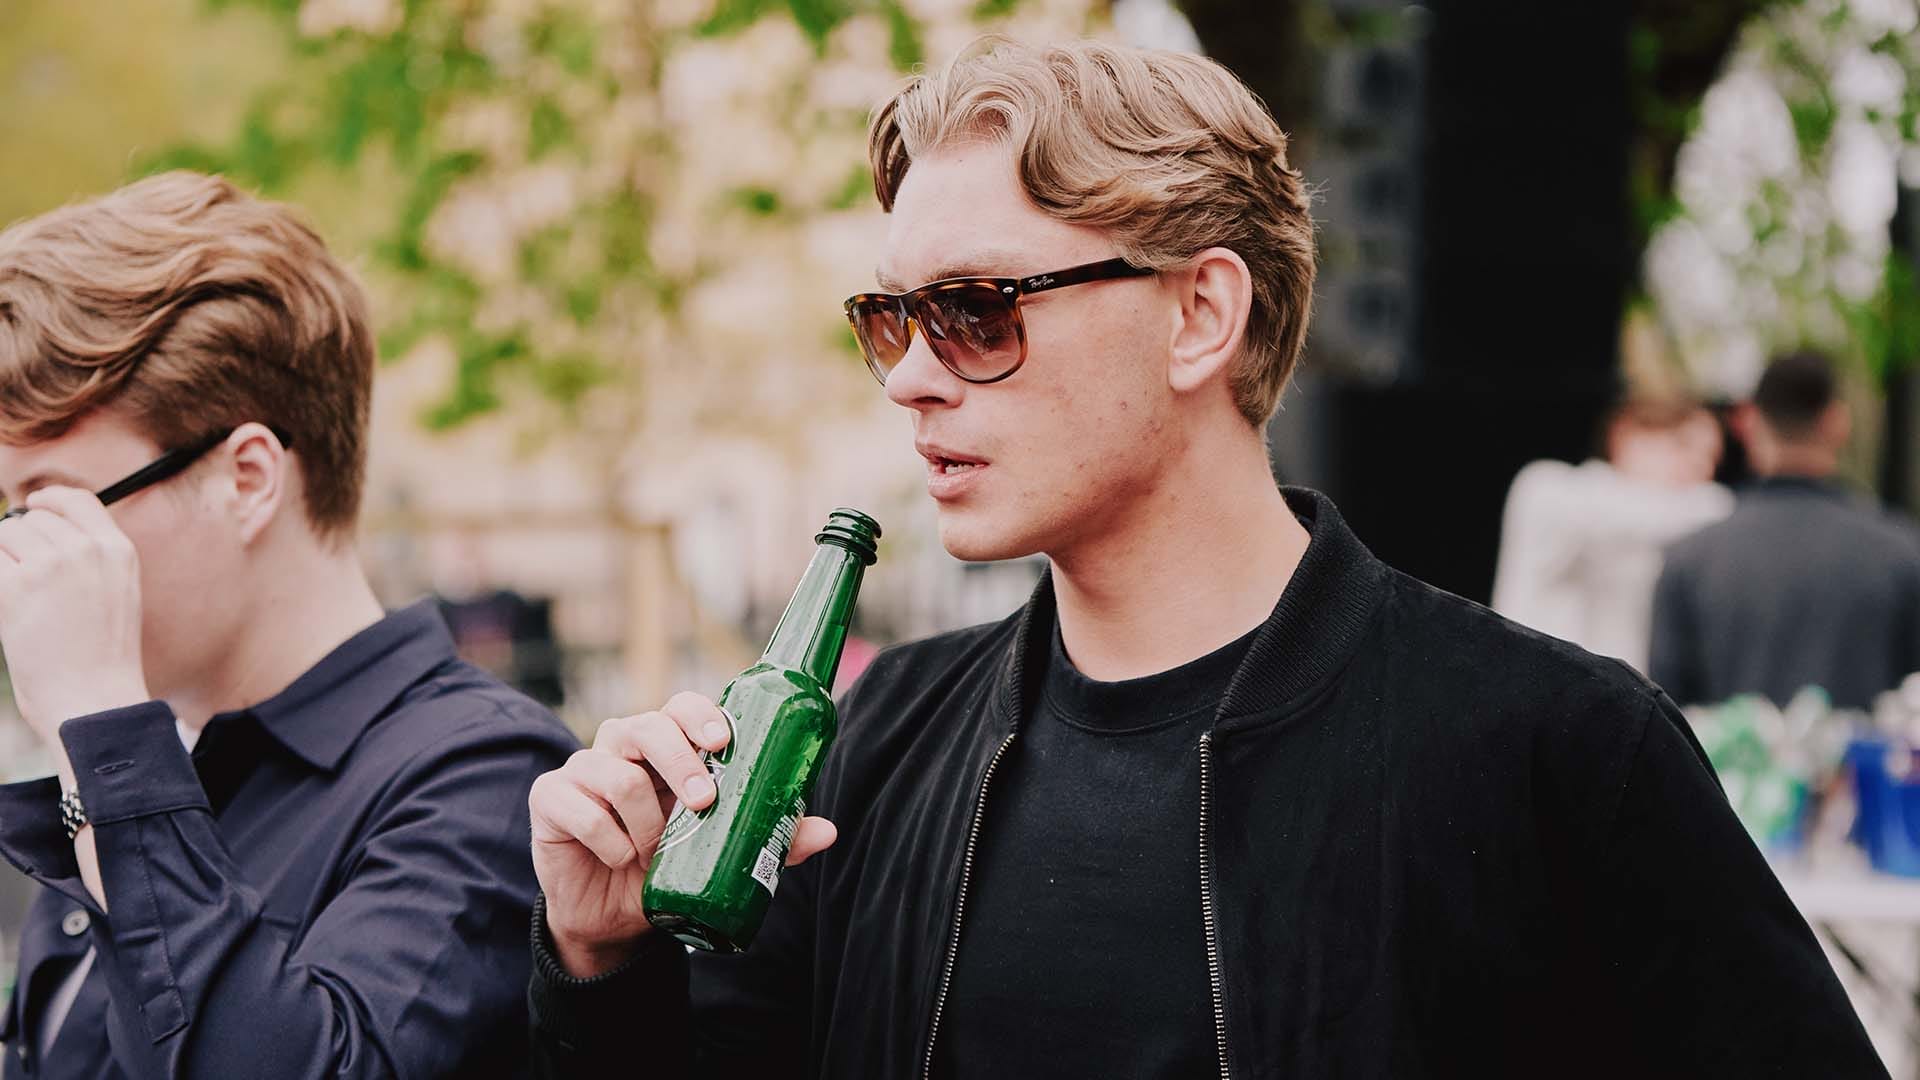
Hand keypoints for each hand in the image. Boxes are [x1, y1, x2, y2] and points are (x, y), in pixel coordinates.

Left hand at [0, 487, 150, 751]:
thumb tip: (37, 526)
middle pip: (33, 520)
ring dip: (3, 561)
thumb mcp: (117, 595)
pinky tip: (8, 607)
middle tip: (24, 582)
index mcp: (118, 551)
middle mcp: (87, 551)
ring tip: (19, 599)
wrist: (95, 699)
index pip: (77, 500)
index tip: (32, 507)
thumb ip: (90, 558)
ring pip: (6, 536)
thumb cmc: (102, 658)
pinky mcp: (16, 586)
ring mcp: (51, 566)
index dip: (49, 500)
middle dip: (19, 544)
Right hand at [530, 691, 837, 976]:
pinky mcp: (550, 797)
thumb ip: (767, 840)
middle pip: (647, 726)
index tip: (724, 742)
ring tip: (652, 851)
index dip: (700, 716)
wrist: (611, 920)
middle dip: (680, 761)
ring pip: (616, 773)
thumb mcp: (719, 857)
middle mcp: (623, 748)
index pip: (680, 707)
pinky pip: (579, 806)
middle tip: (703, 803)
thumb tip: (828, 831)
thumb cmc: (667, 872)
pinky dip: (607, 839)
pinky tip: (618, 858)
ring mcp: (583, 769)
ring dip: (644, 819)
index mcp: (666, 750)